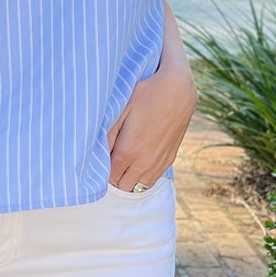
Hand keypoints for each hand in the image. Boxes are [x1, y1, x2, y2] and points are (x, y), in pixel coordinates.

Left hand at [106, 64, 197, 189]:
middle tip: (109, 160)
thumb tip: (97, 154)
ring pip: (137, 186)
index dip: (101, 171)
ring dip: (128, 179)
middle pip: (122, 185)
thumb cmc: (146, 94)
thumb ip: (107, 135)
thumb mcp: (120, 109)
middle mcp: (144, 162)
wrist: (178, 90)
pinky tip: (137, 163)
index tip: (99, 159)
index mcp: (128, 151)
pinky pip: (151, 180)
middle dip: (113, 177)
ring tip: (122, 163)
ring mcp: (159, 162)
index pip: (108, 176)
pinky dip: (141, 176)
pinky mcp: (169, 159)